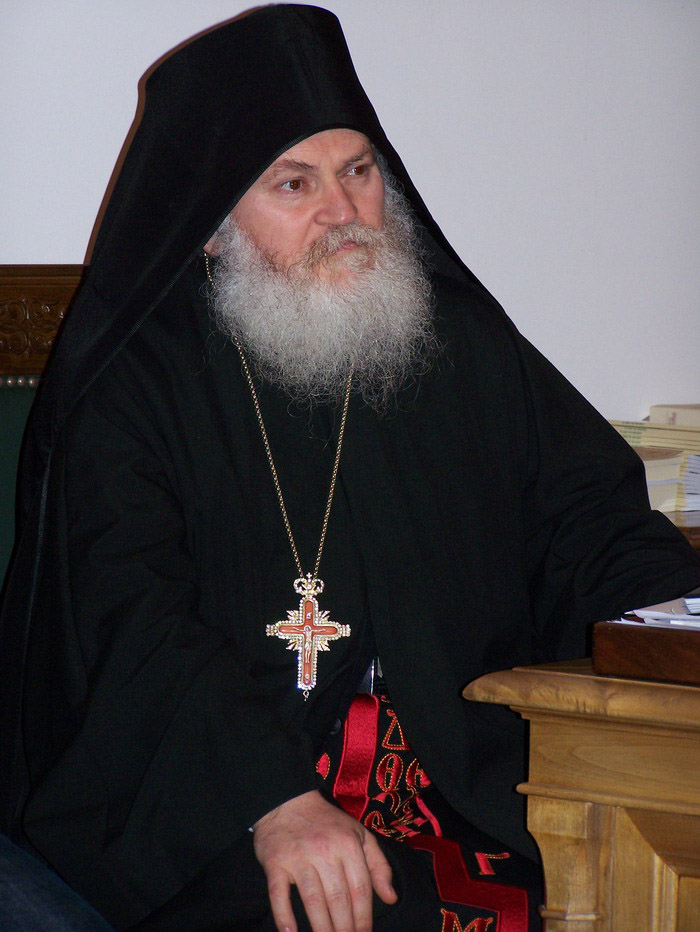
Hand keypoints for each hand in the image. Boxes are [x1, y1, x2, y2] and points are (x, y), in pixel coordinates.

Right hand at [253, 789, 396, 931]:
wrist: (287, 801)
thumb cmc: (327, 823)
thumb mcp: (359, 835)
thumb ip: (378, 865)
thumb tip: (390, 898)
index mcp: (348, 845)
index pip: (360, 890)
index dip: (364, 918)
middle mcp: (325, 852)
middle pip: (338, 899)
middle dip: (345, 929)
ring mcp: (299, 858)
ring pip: (313, 901)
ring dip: (322, 928)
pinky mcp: (275, 863)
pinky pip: (279, 894)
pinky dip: (283, 916)